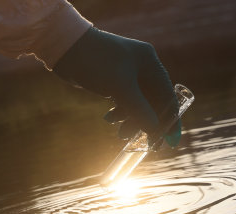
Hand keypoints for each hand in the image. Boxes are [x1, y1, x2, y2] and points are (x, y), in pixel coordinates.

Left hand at [53, 27, 180, 147]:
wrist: (65, 48)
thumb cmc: (96, 63)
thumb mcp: (120, 89)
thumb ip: (140, 111)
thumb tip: (155, 131)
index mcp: (150, 63)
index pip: (168, 95)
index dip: (171, 120)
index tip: (170, 141)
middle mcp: (142, 66)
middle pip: (152, 102)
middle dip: (146, 123)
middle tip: (142, 143)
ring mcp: (127, 73)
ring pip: (137, 103)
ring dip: (130, 120)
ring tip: (120, 133)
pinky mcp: (113, 79)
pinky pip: (124, 101)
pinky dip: (120, 112)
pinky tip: (109, 119)